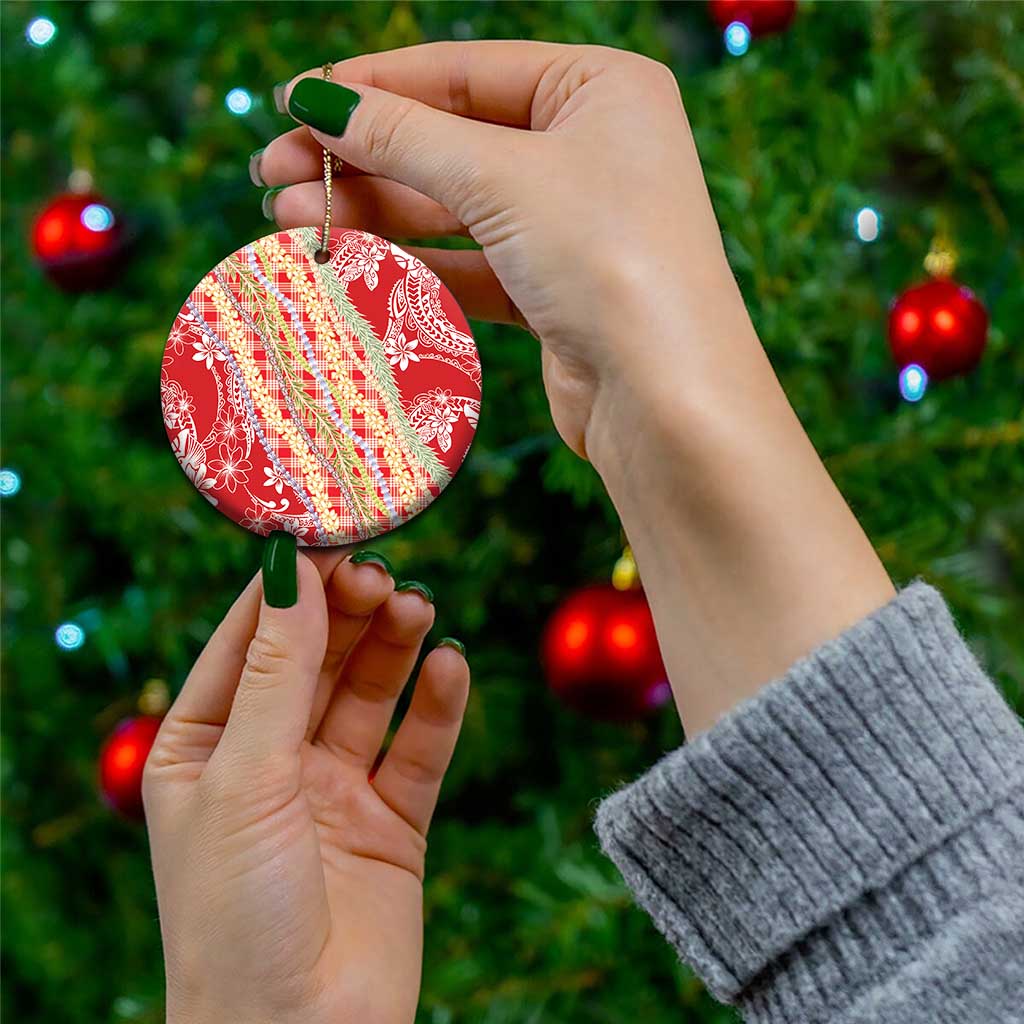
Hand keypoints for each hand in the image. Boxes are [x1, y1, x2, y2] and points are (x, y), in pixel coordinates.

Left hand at [144, 539, 468, 1023]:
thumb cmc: (234, 916)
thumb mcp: (244, 777)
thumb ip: (277, 672)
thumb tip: (291, 568)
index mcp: (205, 746)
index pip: (249, 641)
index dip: (288, 587)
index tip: (329, 532)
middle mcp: (270, 761)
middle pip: (316, 659)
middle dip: (348, 612)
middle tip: (383, 573)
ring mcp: (333, 790)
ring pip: (370, 694)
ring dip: (394, 646)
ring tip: (419, 609)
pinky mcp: (392, 822)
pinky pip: (419, 749)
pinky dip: (438, 705)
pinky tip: (451, 666)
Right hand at [257, 40, 739, 464]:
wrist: (666, 399)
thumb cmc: (608, 260)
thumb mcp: (500, 178)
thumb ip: (404, 136)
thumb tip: (318, 100)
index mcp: (601, 89)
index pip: (464, 72)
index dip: (373, 86)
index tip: (293, 103)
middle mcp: (592, 150)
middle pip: (451, 140)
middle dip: (361, 158)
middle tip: (273, 174)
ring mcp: (574, 224)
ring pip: (454, 207)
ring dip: (373, 213)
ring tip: (290, 222)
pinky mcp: (555, 291)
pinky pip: (470, 264)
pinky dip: (411, 264)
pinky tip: (348, 264)